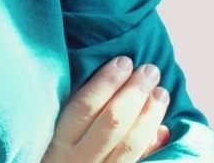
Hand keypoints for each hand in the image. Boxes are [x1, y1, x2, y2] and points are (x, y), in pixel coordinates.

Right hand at [41, 56, 171, 162]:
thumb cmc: (52, 162)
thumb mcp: (50, 142)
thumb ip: (72, 119)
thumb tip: (106, 87)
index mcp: (56, 145)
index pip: (83, 106)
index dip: (105, 82)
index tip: (123, 61)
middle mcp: (76, 162)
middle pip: (110, 122)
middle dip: (133, 93)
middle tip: (150, 70)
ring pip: (129, 145)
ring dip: (149, 116)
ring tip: (161, 92)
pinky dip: (153, 149)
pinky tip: (163, 130)